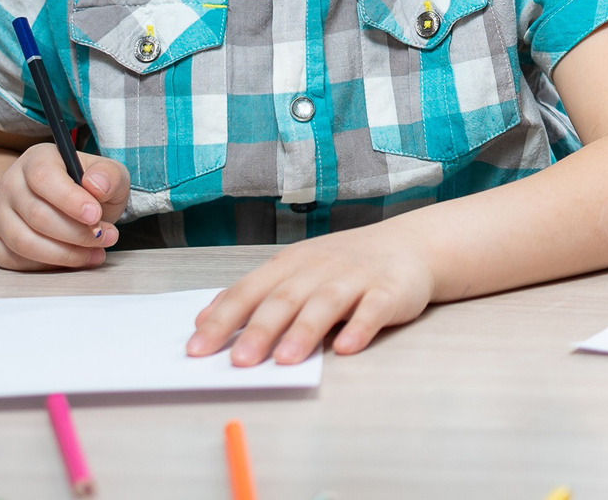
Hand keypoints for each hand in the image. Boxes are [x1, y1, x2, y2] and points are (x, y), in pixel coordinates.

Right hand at [0, 144, 127, 270]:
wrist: (57, 204)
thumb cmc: (84, 187)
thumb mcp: (107, 174)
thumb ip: (109, 176)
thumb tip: (97, 185)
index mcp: (37, 159)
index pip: (44, 177)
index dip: (70, 199)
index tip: (95, 215)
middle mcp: (11, 183)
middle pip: (37, 215)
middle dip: (77, 233)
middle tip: (106, 237)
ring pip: (24, 242)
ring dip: (64, 253)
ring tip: (95, 252)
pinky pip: (15, 261)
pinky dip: (48, 266)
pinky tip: (73, 260)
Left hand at [189, 224, 435, 365]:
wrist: (409, 245)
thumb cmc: (342, 265)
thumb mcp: (294, 270)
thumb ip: (253, 293)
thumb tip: (203, 319)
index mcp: (290, 264)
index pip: (249, 291)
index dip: (222, 320)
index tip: (197, 350)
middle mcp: (320, 268)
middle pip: (285, 299)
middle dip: (260, 330)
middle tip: (239, 362)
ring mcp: (356, 278)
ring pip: (326, 304)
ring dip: (305, 331)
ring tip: (286, 361)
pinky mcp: (390, 291)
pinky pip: (374, 310)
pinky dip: (360, 327)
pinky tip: (346, 347)